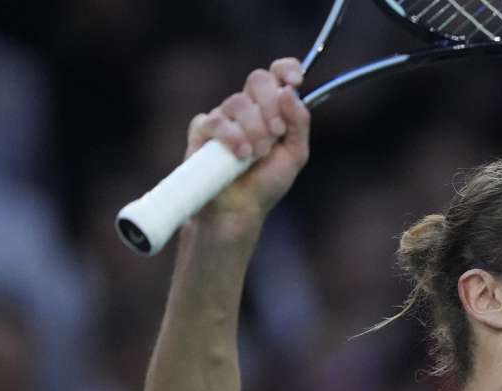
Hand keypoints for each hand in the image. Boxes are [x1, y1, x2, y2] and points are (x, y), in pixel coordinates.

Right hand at [186, 58, 310, 239]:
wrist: (240, 210)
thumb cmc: (266, 183)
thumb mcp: (295, 155)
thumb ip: (299, 123)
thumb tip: (290, 91)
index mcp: (271, 109)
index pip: (277, 74)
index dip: (286, 69)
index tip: (295, 82)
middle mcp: (247, 108)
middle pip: (257, 80)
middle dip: (270, 105)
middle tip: (276, 133)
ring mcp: (223, 118)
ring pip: (238, 102)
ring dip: (254, 129)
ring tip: (256, 154)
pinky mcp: (201, 132)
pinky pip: (215, 120)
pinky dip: (231, 136)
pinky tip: (240, 155)